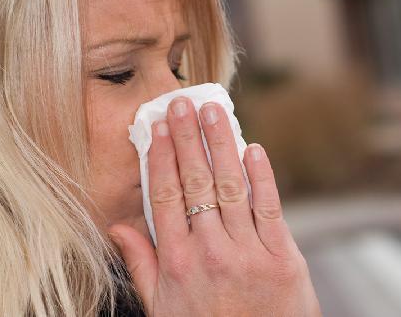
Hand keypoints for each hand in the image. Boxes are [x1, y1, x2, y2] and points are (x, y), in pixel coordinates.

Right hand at [108, 96, 321, 316]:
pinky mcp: (283, 259)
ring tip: (214, 112)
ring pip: (232, 188)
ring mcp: (249, 254)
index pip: (166, 196)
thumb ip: (141, 265)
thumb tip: (117, 227)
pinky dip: (262, 177)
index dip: (161, 157)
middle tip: (182, 104)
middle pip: (196, 183)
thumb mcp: (162, 308)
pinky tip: (253, 150)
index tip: (158, 127)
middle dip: (188, 139)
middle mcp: (211, 253)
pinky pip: (270, 209)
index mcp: (178, 263)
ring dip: (222, 145)